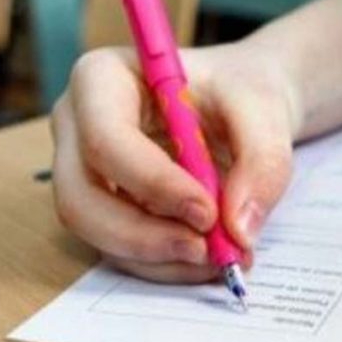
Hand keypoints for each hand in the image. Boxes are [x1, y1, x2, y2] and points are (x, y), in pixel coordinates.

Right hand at [50, 42, 298, 282]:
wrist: (242, 105)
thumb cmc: (240, 91)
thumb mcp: (264, 109)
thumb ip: (261, 162)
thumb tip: (239, 229)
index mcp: (101, 78)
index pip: (106, 139)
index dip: (153, 184)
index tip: (208, 212)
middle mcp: (77, 126)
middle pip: (81, 198)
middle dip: (144, 235)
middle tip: (208, 250)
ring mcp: (84, 171)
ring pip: (98, 233)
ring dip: (160, 257)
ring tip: (221, 255)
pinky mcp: (103, 206)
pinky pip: (120, 248)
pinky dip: (165, 263)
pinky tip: (209, 258)